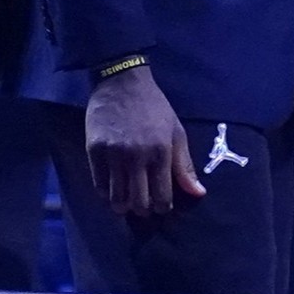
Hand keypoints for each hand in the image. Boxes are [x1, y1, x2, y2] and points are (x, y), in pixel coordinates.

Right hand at [85, 64, 203, 215]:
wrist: (122, 83)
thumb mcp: (176, 132)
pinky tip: (112, 190)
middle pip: (139, 202)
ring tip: (127, 202)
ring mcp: (113, 155)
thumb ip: (184, 165)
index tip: (163, 207)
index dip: (163, 208)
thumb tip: (198, 193)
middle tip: (145, 207)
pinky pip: (98, 185)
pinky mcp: (94, 151)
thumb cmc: (154, 107)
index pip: (162, 196)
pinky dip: (106, 194)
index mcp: (161, 152)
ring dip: (123, 206)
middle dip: (144, 211)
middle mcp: (137, 157)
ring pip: (116, 198)